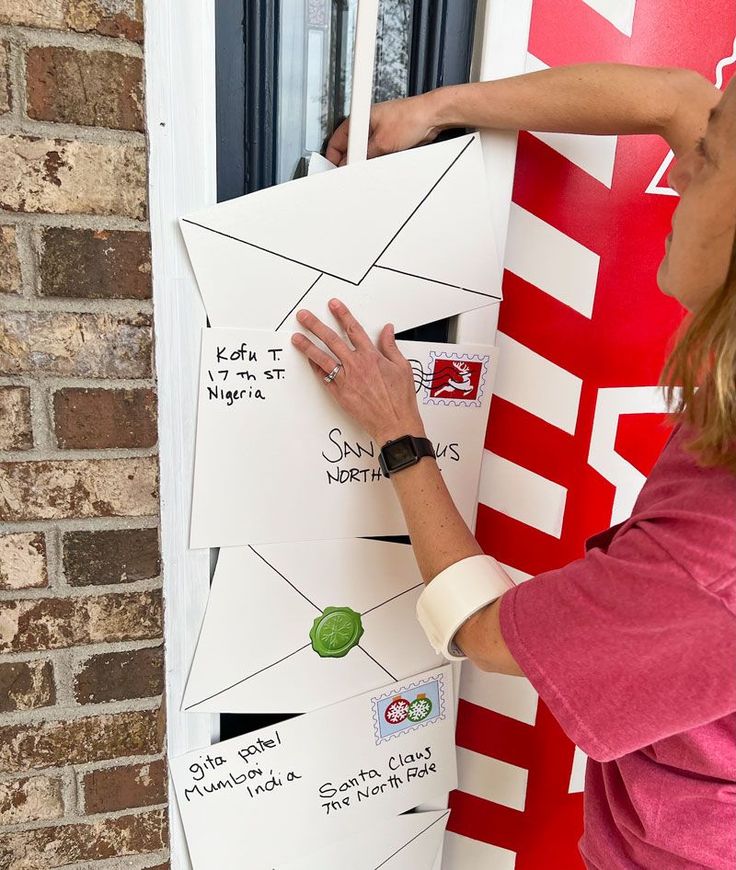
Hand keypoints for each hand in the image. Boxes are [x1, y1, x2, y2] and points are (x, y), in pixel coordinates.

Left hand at [291, 299, 425, 445]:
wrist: (394, 423)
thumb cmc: (400, 399)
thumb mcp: (402, 367)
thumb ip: (390, 346)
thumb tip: (387, 330)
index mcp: (371, 356)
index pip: (353, 329)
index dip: (342, 314)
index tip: (333, 304)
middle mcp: (356, 365)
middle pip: (332, 340)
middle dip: (316, 325)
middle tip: (304, 316)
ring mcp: (346, 379)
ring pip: (322, 358)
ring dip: (307, 346)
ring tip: (296, 338)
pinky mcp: (339, 394)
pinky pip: (324, 377)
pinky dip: (316, 368)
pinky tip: (308, 360)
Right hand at [325, 93, 441, 165]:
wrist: (432, 116)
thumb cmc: (411, 117)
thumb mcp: (382, 142)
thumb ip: (365, 155)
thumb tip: (352, 165)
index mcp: (360, 119)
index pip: (337, 141)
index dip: (334, 157)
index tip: (335, 170)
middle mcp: (367, 124)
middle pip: (351, 148)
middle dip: (352, 161)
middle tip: (353, 172)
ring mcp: (378, 132)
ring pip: (365, 152)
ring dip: (367, 160)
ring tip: (372, 164)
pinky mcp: (389, 139)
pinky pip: (378, 153)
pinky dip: (378, 160)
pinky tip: (382, 162)